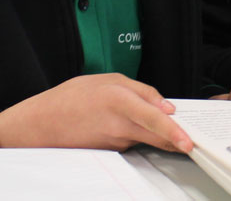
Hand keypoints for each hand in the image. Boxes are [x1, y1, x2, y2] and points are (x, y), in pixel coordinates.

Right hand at [0, 73, 191, 153]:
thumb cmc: (69, 99)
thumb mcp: (106, 80)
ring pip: (145, 139)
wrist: (39, 125)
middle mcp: (119, 125)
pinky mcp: (110, 151)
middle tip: (191, 141)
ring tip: (159, 125)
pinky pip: (132, 142)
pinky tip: (129, 128)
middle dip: (176, 141)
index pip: (155, 119)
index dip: (174, 132)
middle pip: (156, 137)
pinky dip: (138, 136)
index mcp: (119, 100)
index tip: (189, 141)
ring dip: (156, 135)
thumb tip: (165, 106)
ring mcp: (114, 142)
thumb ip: (140, 90)